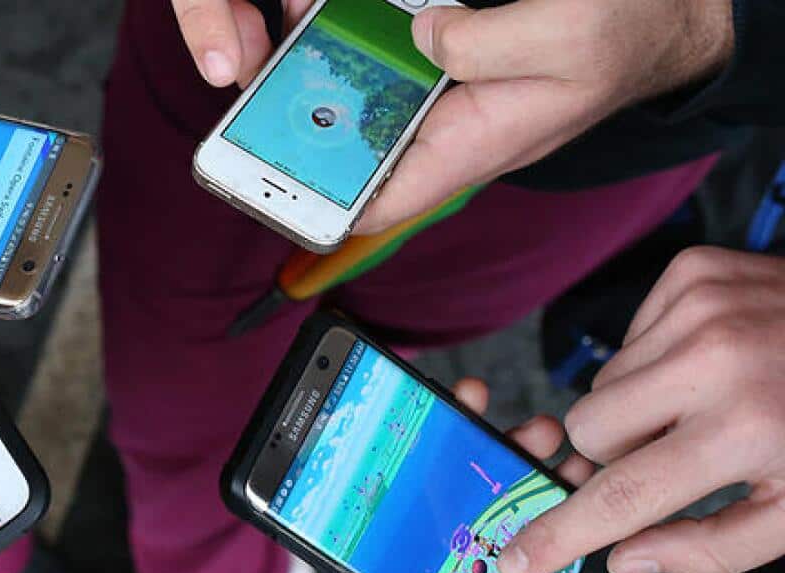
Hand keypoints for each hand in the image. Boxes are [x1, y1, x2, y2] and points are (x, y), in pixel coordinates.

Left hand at [175, 0, 733, 233]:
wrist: (666, 8)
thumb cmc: (632, 32)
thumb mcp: (566, 37)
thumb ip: (485, 43)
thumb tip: (421, 36)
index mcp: (470, 147)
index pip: (380, 199)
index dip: (319, 204)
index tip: (265, 188)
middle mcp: (449, 127)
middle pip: (357, 143)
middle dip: (304, 120)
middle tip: (256, 92)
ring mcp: (448, 91)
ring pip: (367, 91)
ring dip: (325, 66)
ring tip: (284, 37)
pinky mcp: (452, 55)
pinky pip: (392, 51)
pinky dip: (361, 30)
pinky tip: (325, 9)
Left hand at [319, 379, 602, 572]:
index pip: (387, 536)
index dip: (393, 479)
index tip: (403, 425)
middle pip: (452, 511)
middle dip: (463, 451)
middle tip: (473, 405)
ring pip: (509, 518)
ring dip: (522, 466)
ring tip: (537, 432)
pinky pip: (562, 551)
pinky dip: (575, 509)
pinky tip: (579, 476)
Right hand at [501, 247, 784, 572]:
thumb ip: (713, 547)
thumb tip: (622, 557)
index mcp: (747, 428)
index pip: (622, 494)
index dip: (561, 533)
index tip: (513, 558)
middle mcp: (712, 358)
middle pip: (588, 429)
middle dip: (616, 454)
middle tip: (674, 455)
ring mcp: (697, 304)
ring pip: (602, 383)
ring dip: (637, 407)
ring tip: (703, 403)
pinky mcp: (690, 272)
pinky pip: (626, 339)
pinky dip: (654, 362)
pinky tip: (707, 363)